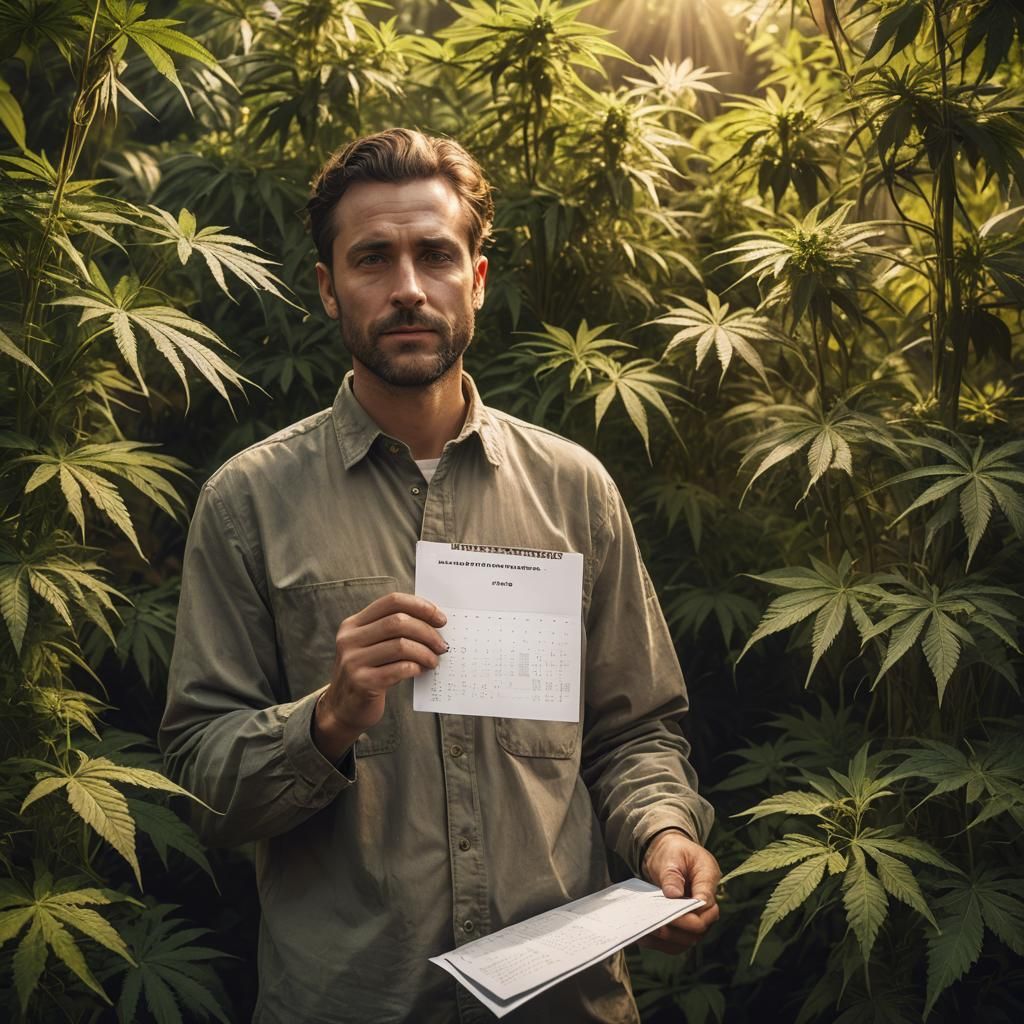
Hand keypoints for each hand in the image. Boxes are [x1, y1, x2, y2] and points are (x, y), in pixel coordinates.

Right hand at [313, 592, 447, 759]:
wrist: (344, 709)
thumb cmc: (369, 673)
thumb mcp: (373, 646)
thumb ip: (394, 632)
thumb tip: (435, 623)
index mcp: (354, 624)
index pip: (391, 601)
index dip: (420, 606)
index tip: (441, 619)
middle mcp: (349, 639)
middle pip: (398, 622)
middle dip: (427, 632)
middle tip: (442, 645)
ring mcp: (353, 661)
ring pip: (400, 645)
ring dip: (425, 653)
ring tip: (433, 661)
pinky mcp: (362, 683)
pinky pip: (399, 669)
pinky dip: (416, 668)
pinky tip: (420, 671)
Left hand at [639, 829, 720, 953]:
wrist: (669, 853)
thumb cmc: (672, 851)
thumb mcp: (671, 856)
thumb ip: (672, 875)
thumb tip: (673, 895)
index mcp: (708, 878)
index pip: (706, 906)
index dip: (689, 916)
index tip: (667, 914)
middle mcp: (708, 901)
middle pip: (700, 928)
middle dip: (677, 930)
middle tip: (654, 926)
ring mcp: (698, 914)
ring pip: (689, 939)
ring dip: (668, 939)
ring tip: (646, 932)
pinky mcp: (687, 923)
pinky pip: (678, 940)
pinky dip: (662, 942)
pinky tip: (644, 937)